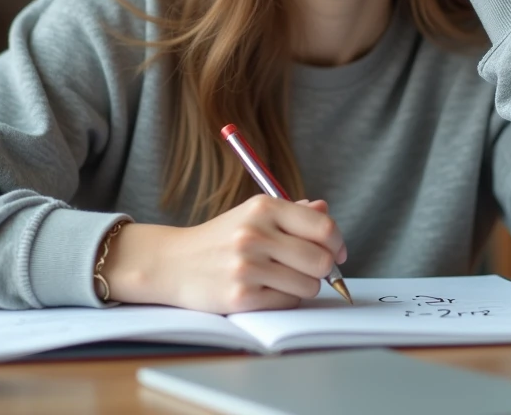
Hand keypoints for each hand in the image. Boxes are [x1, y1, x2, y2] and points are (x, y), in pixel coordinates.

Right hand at [104, 196, 346, 313]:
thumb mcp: (252, 214)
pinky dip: (282, 299)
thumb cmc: (220, 239)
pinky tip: (264, 289)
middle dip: (323, 268)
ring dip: (301, 285)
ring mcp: (247, 267)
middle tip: (309, 268)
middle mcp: (255, 234)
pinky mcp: (241, 296)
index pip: (323, 227)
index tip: (337, 251)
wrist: (173, 263)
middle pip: (321, 260)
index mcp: (263, 208)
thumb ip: (292, 212)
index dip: (337, 242)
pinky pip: (287, 302)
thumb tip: (325, 210)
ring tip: (280, 277)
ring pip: (308, 285)